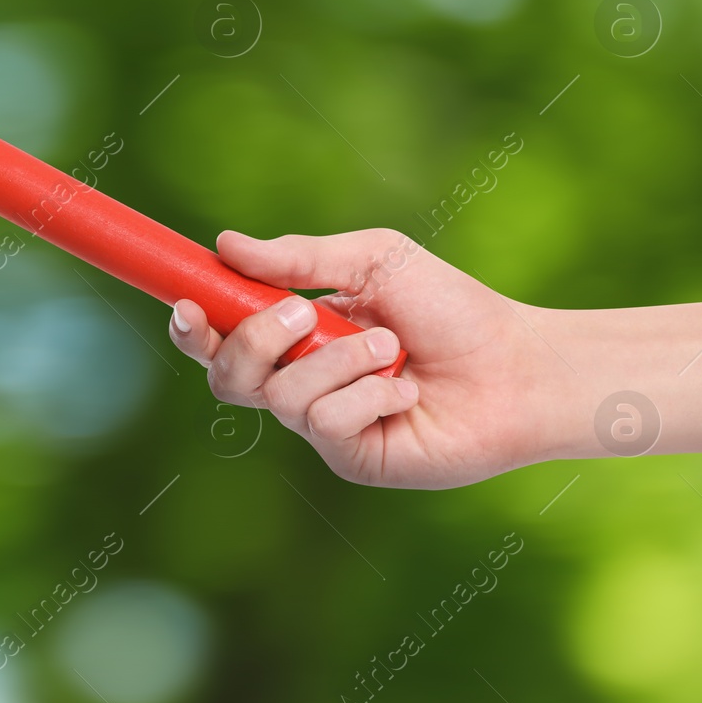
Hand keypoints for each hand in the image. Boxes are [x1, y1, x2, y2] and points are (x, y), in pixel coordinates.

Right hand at [168, 229, 560, 488]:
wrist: (515, 367)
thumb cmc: (450, 308)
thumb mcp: (373, 262)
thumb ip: (299, 258)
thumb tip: (225, 244)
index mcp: (295, 332)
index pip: (220, 335)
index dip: (192, 325)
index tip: (186, 302)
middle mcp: (299, 381)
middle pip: (227, 375)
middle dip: (255, 339)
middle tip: (303, 312)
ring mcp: (322, 424)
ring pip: (280, 396)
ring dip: (336, 362)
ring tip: (391, 349)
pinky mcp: (350, 457)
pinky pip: (325, 424)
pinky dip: (367, 397)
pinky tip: (406, 393)